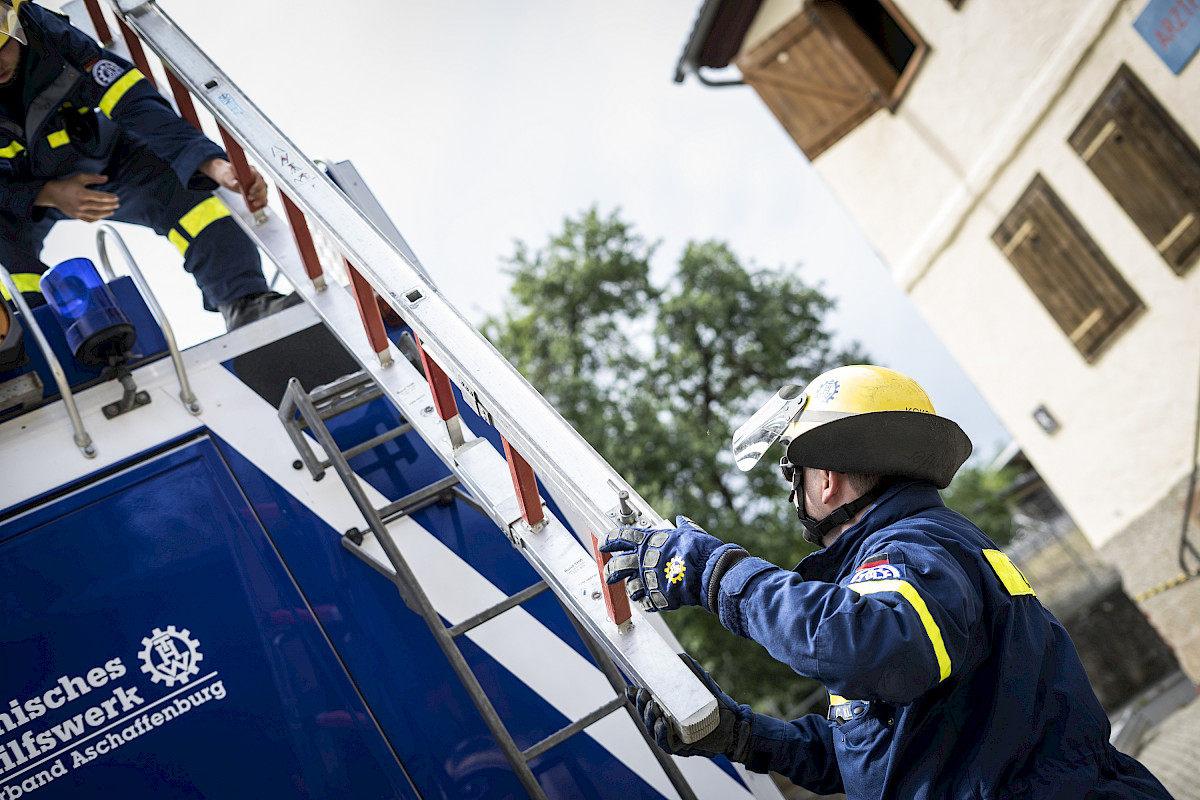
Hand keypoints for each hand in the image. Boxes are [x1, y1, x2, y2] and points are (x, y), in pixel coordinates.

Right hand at [33, 174, 118, 221]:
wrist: (51, 193)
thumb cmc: (66, 184)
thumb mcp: (80, 178)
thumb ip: (93, 178)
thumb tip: (106, 178)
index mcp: (82, 194)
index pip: (100, 197)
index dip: (110, 198)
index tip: (116, 198)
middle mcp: (80, 204)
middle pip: (100, 207)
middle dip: (110, 206)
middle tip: (117, 205)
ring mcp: (78, 211)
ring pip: (96, 215)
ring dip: (106, 214)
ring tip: (112, 211)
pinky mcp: (75, 216)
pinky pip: (88, 220)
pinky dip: (96, 219)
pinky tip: (101, 216)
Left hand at [200, 158, 267, 211]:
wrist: (228, 177)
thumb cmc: (228, 174)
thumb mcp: (227, 175)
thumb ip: (231, 178)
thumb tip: (236, 183)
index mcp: (252, 171)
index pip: (259, 178)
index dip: (257, 185)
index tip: (250, 191)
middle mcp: (257, 178)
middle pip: (263, 186)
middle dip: (258, 194)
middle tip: (249, 198)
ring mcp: (258, 185)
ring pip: (264, 192)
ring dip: (260, 199)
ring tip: (253, 203)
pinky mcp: (257, 191)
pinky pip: (264, 197)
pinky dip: (262, 202)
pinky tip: (258, 205)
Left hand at [600, 515, 741, 611]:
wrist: (711, 573)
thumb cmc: (702, 550)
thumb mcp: (691, 532)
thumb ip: (683, 527)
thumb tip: (681, 520)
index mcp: (650, 541)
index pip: (621, 537)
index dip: (609, 540)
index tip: (603, 543)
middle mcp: (645, 560)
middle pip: (617, 565)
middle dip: (609, 570)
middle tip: (607, 574)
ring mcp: (650, 579)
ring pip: (629, 587)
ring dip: (629, 589)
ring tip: (633, 591)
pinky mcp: (657, 596)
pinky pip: (645, 602)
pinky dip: (646, 602)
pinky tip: (649, 601)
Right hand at [626, 654, 753, 761]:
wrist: (735, 722)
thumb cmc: (716, 704)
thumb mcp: (700, 682)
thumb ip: (689, 668)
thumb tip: (677, 656)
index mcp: (667, 708)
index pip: (646, 703)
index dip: (635, 697)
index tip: (631, 688)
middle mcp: (666, 723)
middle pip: (646, 716)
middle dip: (640, 705)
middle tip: (643, 693)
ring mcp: (673, 736)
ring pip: (652, 729)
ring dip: (648, 718)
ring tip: (652, 706)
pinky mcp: (682, 747)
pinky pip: (666, 743)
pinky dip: (661, 734)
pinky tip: (661, 723)